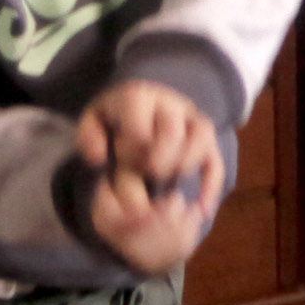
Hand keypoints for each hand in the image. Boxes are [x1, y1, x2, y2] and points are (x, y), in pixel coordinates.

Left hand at [80, 80, 220, 274]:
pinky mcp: (206, 139)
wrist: (144, 102)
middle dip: (159, 159)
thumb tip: (99, 159)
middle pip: (172, 132)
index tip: (122, 156)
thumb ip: (88, 137)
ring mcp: (193, 119)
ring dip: (185, 165)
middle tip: (147, 171)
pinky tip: (202, 208)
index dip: (131, 148)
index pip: (139, 126)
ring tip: (168, 181)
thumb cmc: (116, 116)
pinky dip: (212, 185)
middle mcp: (171, 103)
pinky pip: (216, 159)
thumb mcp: (93, 120)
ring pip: (202, 137)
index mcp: (140, 96)